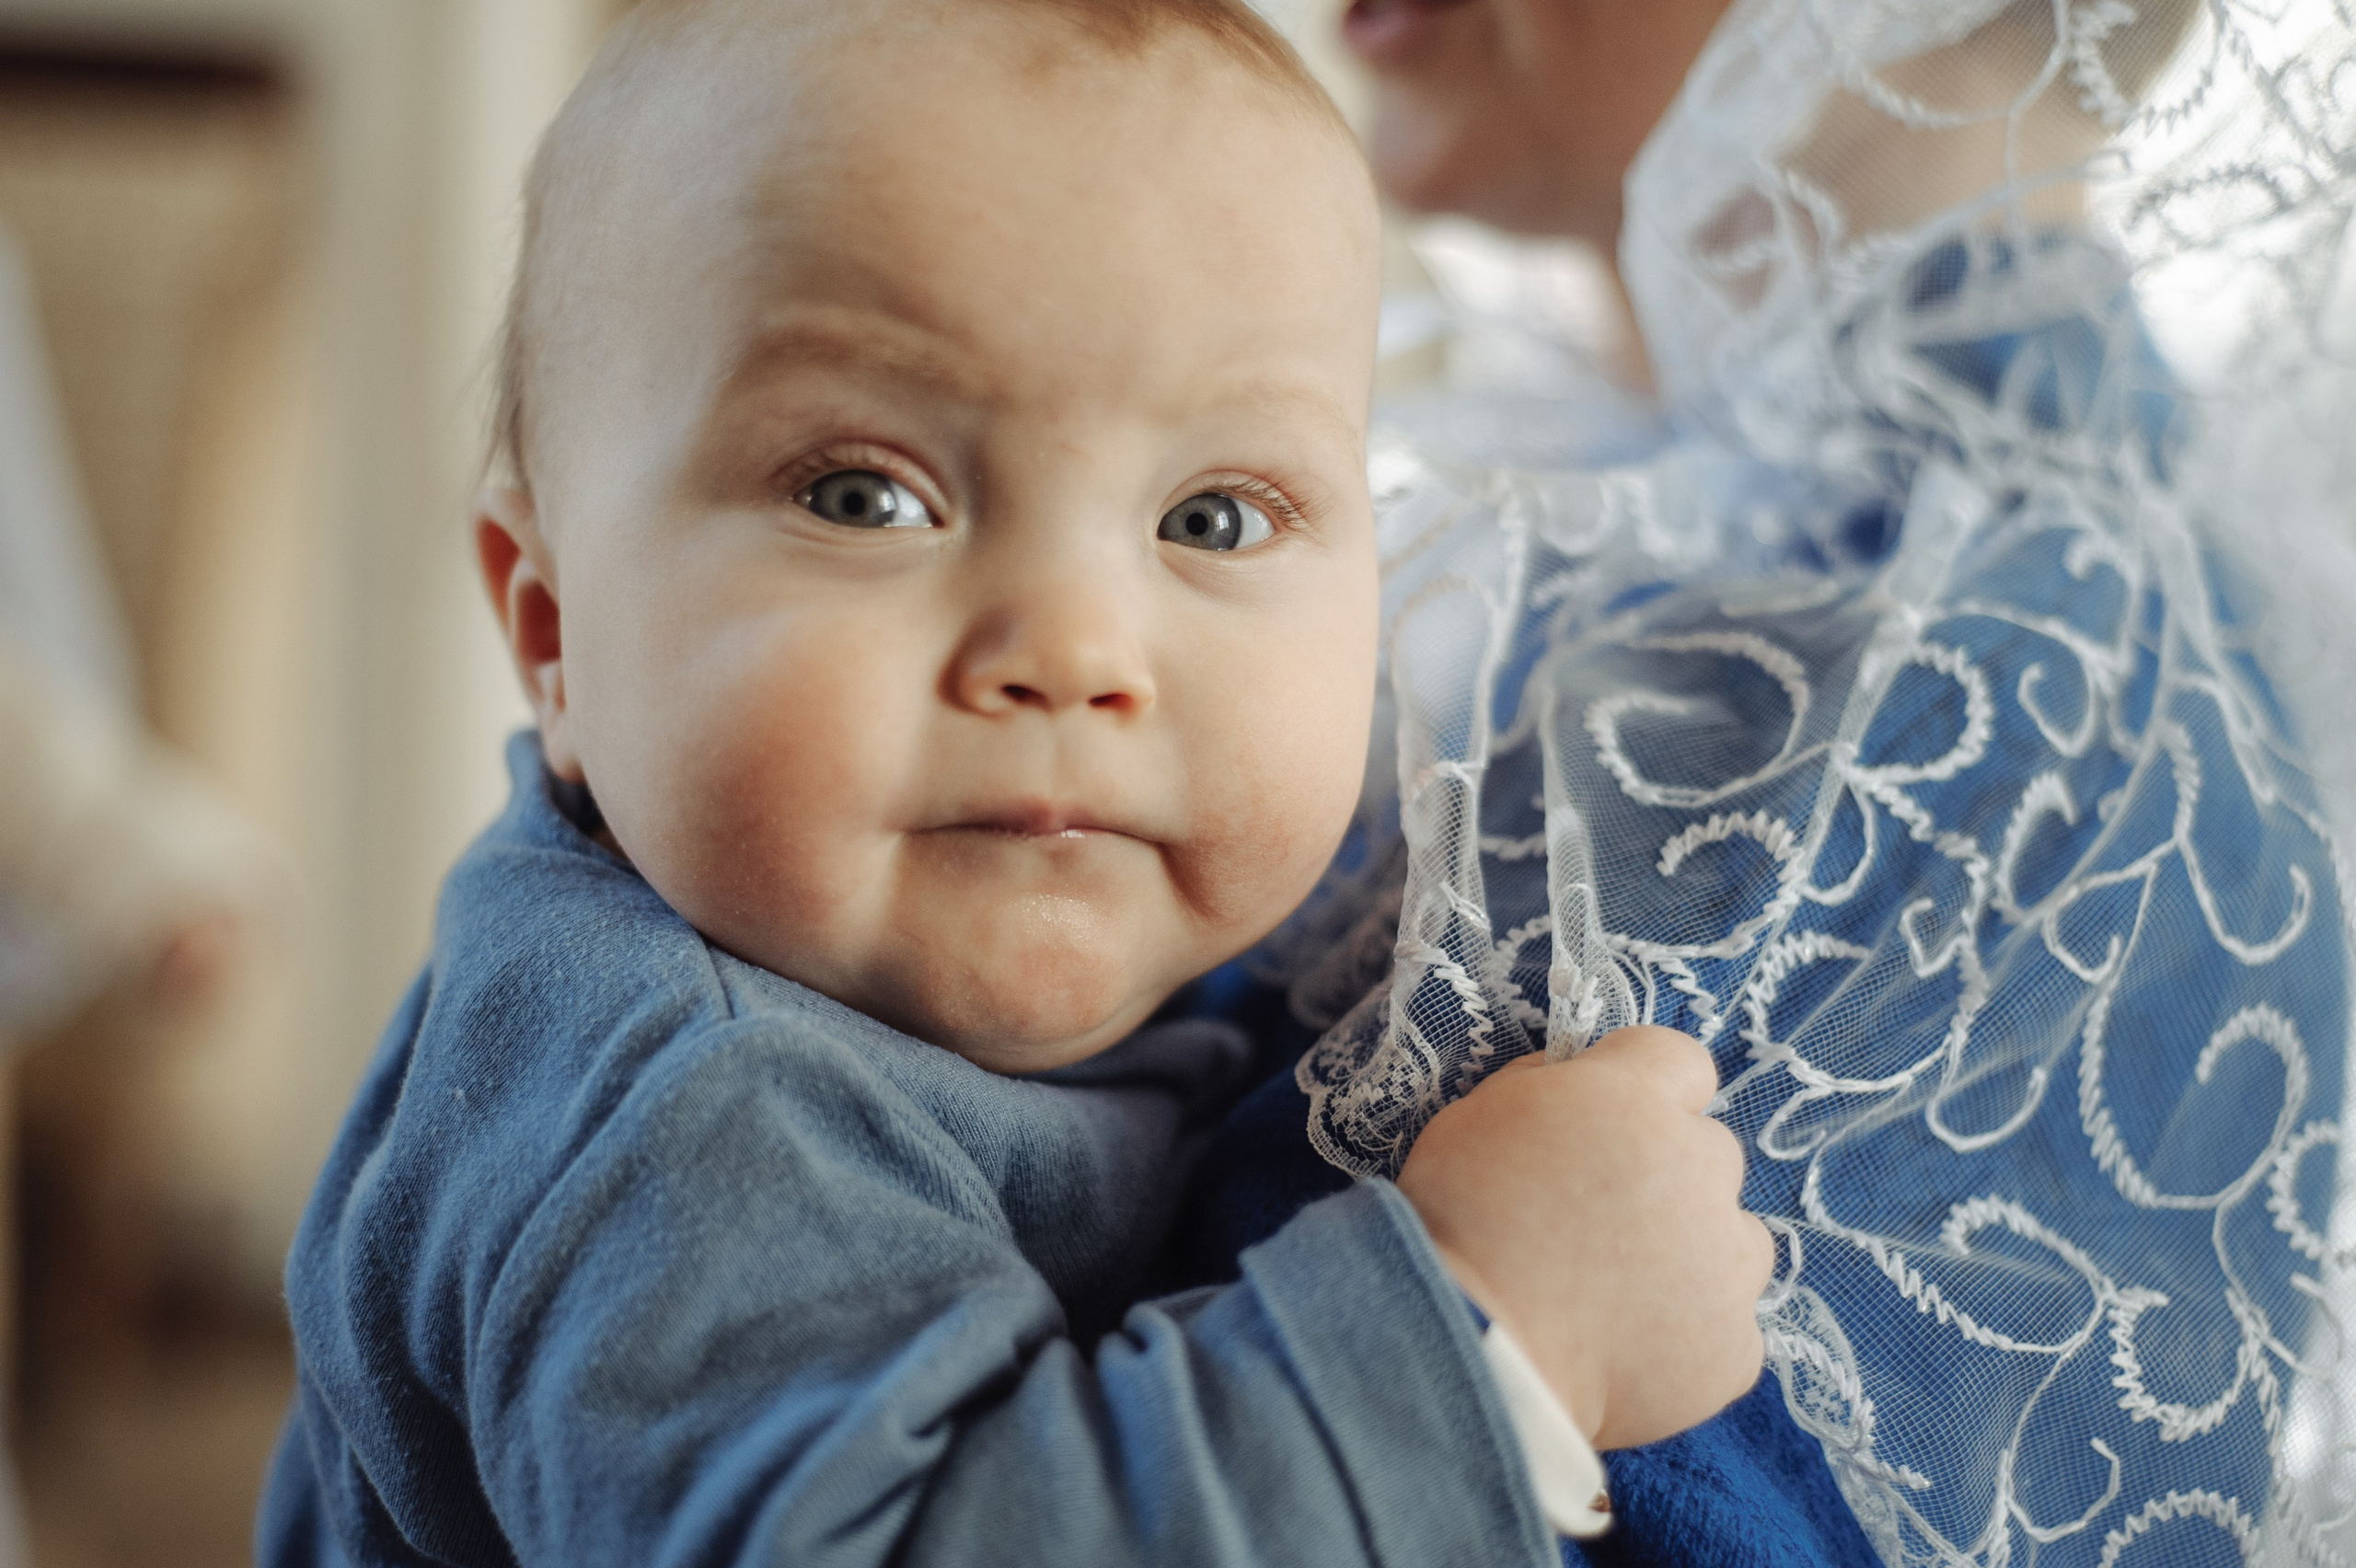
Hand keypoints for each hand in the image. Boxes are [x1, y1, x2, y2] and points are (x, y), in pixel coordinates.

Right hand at [1395, 1026, 1771, 1450]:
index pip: (1682, 1063)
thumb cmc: (1455, 1223)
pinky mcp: (1734, 1349)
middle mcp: (1700, 1168)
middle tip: (1599, 1227)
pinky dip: (1686, 1342)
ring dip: (1695, 1258)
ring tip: (1621, 1299)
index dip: (1649, 1091)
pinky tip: (1626, 1356)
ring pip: (1737, 1244)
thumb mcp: (1476, 1115)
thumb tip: (1577, 1085)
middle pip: (1709, 1155)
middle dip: (1666, 1180)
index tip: (1613, 1125)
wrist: (1469, 1350)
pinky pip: (1725, 1333)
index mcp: (1635, 1100)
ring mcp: (1727, 1264)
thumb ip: (1545, 1089)